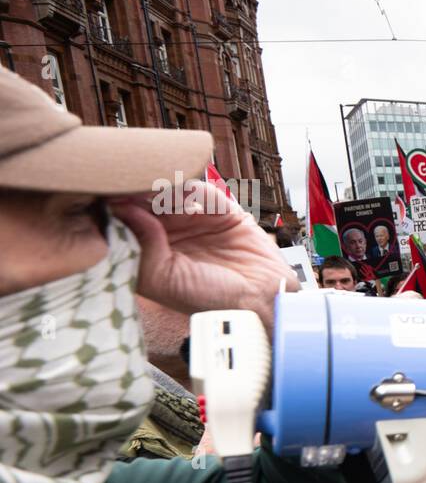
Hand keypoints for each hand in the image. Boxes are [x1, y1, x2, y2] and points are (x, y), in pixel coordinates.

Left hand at [110, 181, 296, 332]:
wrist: (259, 298)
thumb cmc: (210, 299)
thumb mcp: (164, 281)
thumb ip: (141, 248)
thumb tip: (120, 209)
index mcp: (151, 249)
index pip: (126, 220)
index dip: (117, 207)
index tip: (108, 197)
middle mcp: (169, 231)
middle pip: (145, 200)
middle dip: (137, 191)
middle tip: (129, 183)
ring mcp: (193, 218)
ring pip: (170, 190)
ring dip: (162, 187)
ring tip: (156, 190)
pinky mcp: (220, 208)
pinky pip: (201, 189)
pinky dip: (191, 188)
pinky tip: (185, 196)